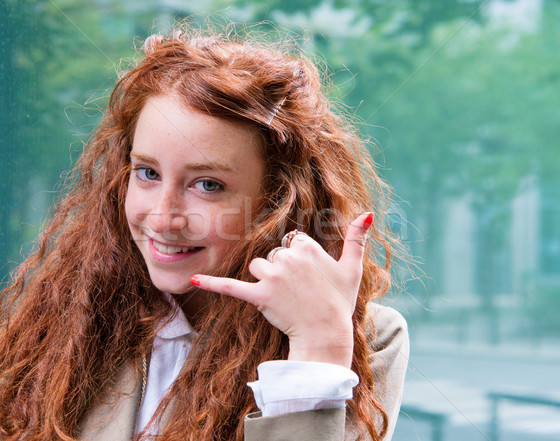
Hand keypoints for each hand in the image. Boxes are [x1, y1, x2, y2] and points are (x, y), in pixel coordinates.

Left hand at [191, 212, 374, 367]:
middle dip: (282, 270)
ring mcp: (273, 277)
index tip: (309, 277)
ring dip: (265, 280)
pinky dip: (211, 283)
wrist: (327, 335)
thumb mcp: (353, 269)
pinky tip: (191, 280)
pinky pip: (231, 287)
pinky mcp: (259, 296)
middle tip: (298, 291)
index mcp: (307, 247)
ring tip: (283, 297)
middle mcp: (288, 257)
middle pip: (273, 254)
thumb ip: (357, 238)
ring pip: (257, 267)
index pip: (292, 242)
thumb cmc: (340, 302)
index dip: (299, 260)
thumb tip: (368, 212)